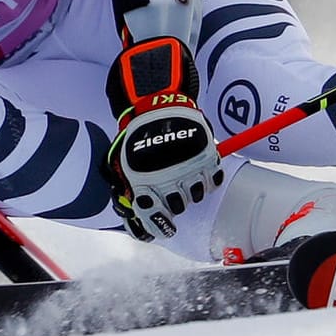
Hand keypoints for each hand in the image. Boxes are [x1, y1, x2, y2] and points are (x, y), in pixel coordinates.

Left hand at [104, 37, 224, 240]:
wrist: (159, 104)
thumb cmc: (139, 135)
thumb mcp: (122, 161)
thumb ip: (126, 188)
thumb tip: (131, 213)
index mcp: (143, 184)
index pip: (151, 219)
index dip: (157, 229)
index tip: (162, 231)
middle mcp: (166, 180)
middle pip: (176, 210)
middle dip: (173, 204)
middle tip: (171, 192)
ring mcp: (188, 170)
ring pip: (195, 198)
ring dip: (190, 191)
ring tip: (183, 176)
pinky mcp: (206, 159)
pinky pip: (212, 183)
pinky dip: (207, 179)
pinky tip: (197, 169)